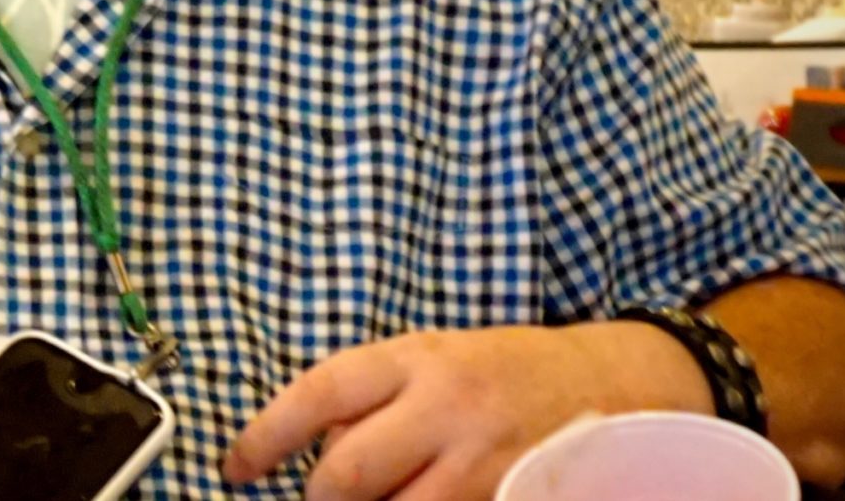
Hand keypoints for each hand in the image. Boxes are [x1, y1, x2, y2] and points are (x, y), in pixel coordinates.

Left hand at [224, 323, 709, 499]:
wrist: (610, 383)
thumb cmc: (504, 372)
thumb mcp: (433, 358)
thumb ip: (373, 397)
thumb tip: (309, 444)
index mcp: (418, 359)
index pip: (319, 394)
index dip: (265, 434)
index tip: (234, 466)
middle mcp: (447, 408)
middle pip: (347, 472)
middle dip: (320, 498)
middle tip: (318, 499)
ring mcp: (481, 463)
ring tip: (386, 494)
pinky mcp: (510, 499)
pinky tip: (423, 500)